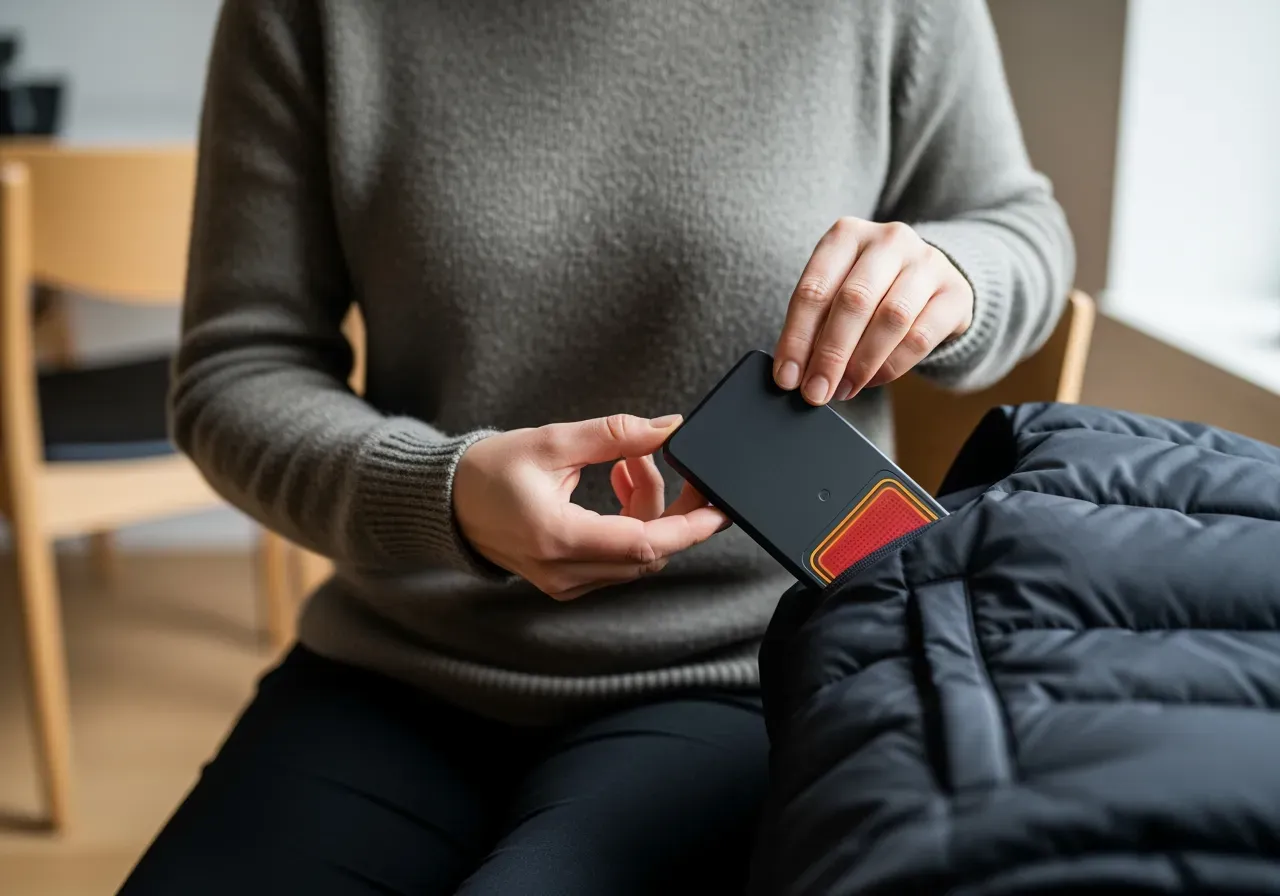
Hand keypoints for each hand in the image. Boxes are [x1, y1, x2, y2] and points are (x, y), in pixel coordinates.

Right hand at [453, 414, 726, 600]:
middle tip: (651, 455)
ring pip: (637, 555)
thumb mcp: (552, 441)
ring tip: (624, 462)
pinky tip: (616, 484)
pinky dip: (630, 522)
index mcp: (559, 538)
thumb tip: (670, 428)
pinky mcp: (568, 581)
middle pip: (649, 550)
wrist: (446, 503)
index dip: (690, 527)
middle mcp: (565, 571)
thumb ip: (616, 435)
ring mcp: (567, 583)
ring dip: (646, 508)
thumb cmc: (488, 471)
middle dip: (666, 503)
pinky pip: (619, 558)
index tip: (719, 508)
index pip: (645, 543)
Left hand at [773, 217, 973, 403]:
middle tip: (816, 391)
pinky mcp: (954, 292)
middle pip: (853, 301)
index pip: (814, 289)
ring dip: (862, 363)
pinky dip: (891, 365)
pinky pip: (920, 337)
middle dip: (830, 354)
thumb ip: (816, 324)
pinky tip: (872, 380)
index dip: (796, 338)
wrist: (931, 281)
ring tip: (844, 389)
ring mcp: (927, 262)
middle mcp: (888, 240)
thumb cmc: (871, 290)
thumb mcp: (837, 292)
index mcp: (846, 234)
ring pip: (891, 318)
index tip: (786, 377)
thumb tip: (794, 374)